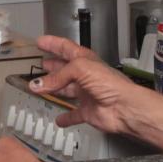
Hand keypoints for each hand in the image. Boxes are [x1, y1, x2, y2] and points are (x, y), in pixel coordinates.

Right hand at [32, 34, 158, 137]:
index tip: (41, 42)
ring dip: (53, 89)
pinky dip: (66, 117)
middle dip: (52, 66)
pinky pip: (74, 114)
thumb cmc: (110, 83)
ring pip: (66, 90)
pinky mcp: (88, 111)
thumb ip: (58, 76)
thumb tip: (37, 84)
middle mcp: (85, 76)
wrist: (124, 107)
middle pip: (65, 69)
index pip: (66, 48)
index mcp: (85, 60)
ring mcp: (86, 94)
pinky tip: (59, 119)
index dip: (53, 44)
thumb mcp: (81, 69)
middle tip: (40, 64)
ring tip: (39, 88)